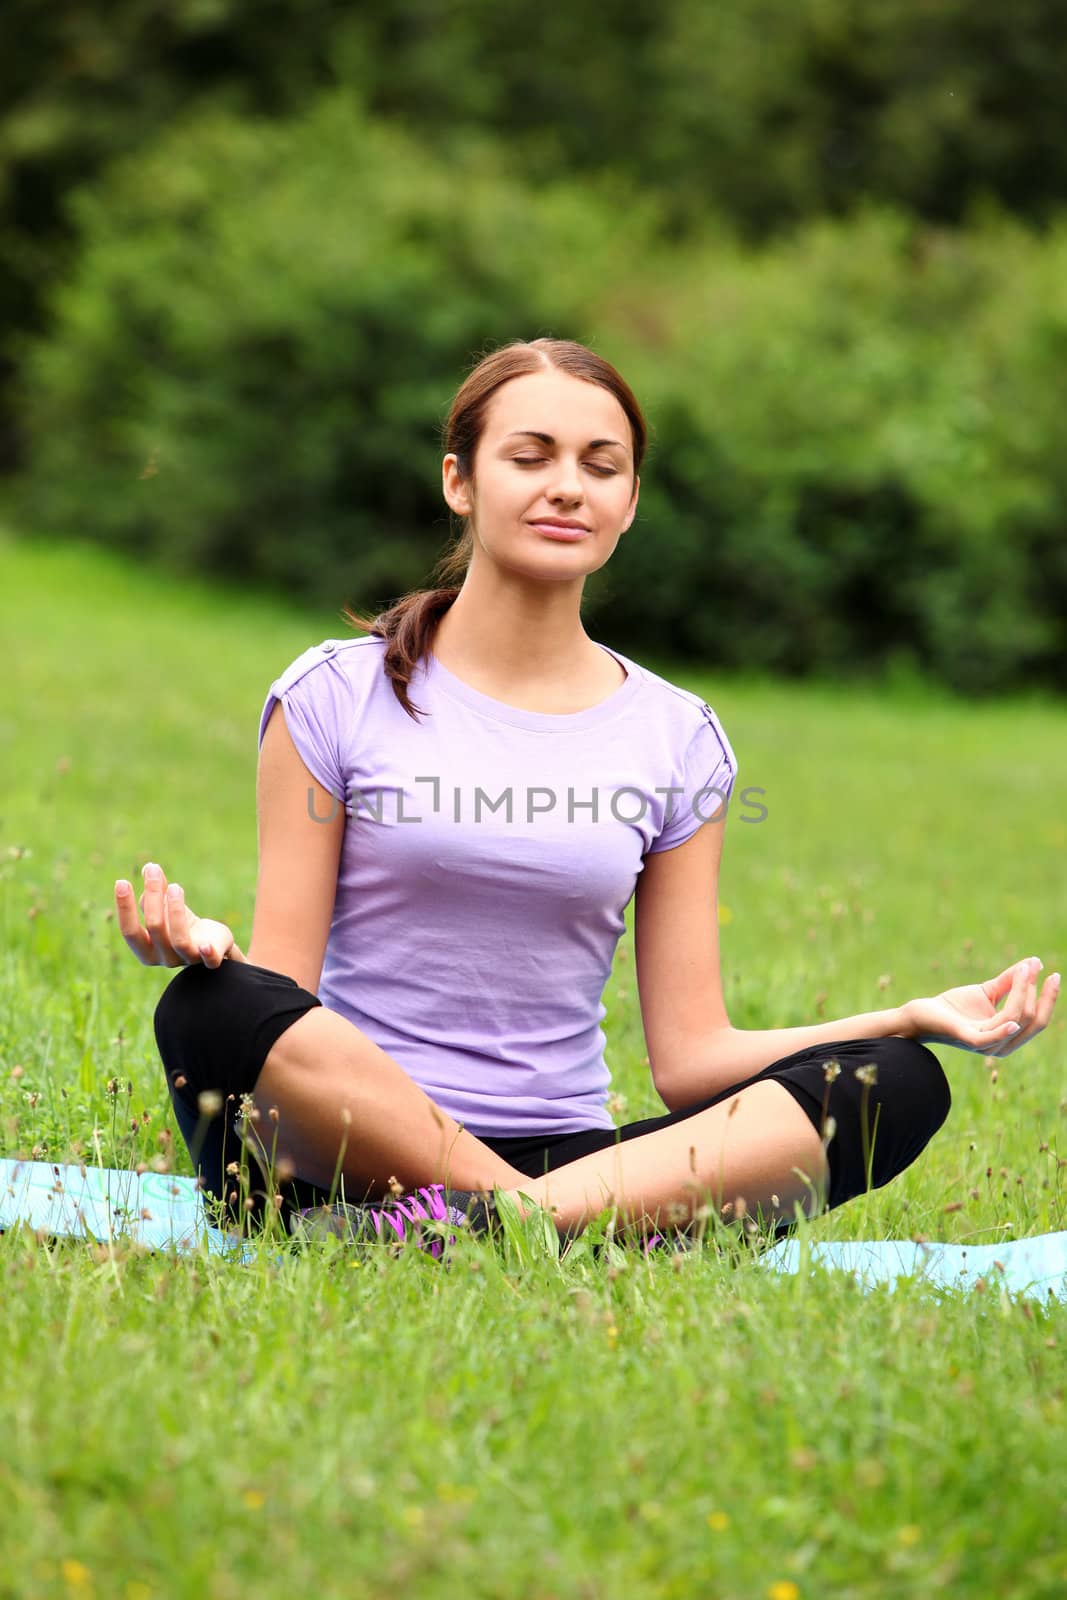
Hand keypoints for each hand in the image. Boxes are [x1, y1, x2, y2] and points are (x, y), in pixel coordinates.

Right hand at [114, 862, 242, 968]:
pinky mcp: (211, 960)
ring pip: (179, 939)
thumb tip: (149, 867)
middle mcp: (164, 958)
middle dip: (153, 897)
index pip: (129, 932)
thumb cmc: (180, 926)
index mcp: (146, 950)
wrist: (211, 945)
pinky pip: (210, 960)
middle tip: (154, 871)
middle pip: (155, 927)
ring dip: (176, 910)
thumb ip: (157, 892)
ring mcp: (187, 958)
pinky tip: (206, 945)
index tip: (122, 882)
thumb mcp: (165, 909)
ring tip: (174, 887)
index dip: (125, 908)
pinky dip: (208, 954)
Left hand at [900, 956, 1059, 1055]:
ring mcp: (986, 1044)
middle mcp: (1002, 1045)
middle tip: (1033, 967)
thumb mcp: (987, 991)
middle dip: (1037, 993)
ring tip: (1022, 970)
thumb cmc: (955, 1007)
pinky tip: (1014, 1020)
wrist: (922, 1015)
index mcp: (1009, 1035)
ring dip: (1021, 991)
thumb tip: (1034, 962)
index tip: (1053, 974)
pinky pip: (992, 1036)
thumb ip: (1011, 981)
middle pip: (1032, 1020)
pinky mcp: (968, 1039)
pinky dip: (1004, 1030)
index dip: (1048, 998)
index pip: (1038, 1019)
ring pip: (1015, 1018)